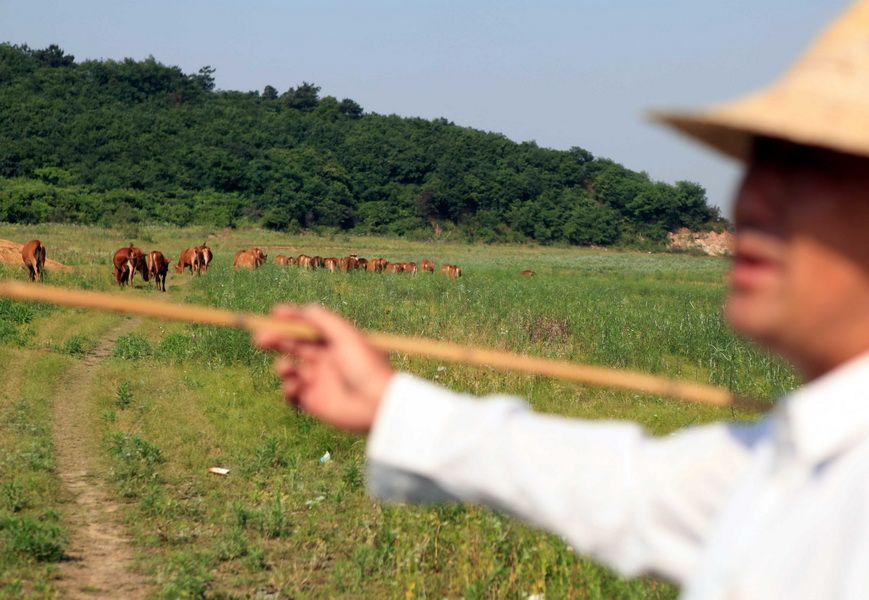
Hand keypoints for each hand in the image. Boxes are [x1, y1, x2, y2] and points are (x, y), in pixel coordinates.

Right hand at [254, 305, 394, 432]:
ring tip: (287, 368)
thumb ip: (324, 320)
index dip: (290, 320)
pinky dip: (287, 389)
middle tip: (260, 338)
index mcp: (334, 342)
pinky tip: (295, 387)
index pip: (307, 327)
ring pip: (289, 369)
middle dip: (275, 340)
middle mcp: (324, 360)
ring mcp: (318, 381)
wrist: (378, 404)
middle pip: (293, 346)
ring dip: (281, 366)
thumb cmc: (367, 367)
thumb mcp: (346, 336)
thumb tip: (304, 308)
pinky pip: (291, 394)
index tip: (275, 313)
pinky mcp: (314, 402)